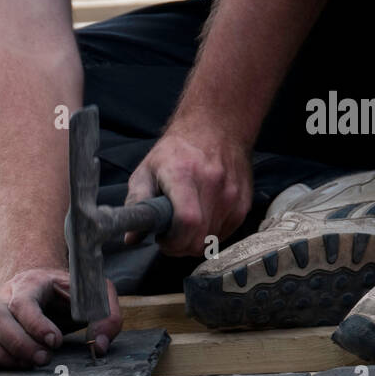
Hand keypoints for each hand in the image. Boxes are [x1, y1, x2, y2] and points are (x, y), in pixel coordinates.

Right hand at [0, 267, 121, 368]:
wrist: (40, 287)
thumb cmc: (68, 295)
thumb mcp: (95, 295)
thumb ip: (107, 316)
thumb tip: (99, 346)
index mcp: (31, 283)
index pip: (22, 302)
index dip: (36, 325)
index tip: (55, 342)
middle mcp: (3, 296)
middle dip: (18, 344)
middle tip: (43, 360)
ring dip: (0, 355)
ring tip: (28, 366)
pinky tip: (9, 365)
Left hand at [124, 123, 253, 256]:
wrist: (217, 128)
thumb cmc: (176, 151)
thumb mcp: (147, 170)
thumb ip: (137, 203)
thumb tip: (130, 238)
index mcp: (184, 175)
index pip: (187, 222)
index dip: (173, 241)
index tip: (162, 239)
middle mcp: (213, 185)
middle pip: (199, 239)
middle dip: (180, 247)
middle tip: (171, 235)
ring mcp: (232, 195)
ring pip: (212, 241)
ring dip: (195, 241)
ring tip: (185, 222)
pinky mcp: (243, 203)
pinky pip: (225, 234)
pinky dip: (210, 233)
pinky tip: (202, 218)